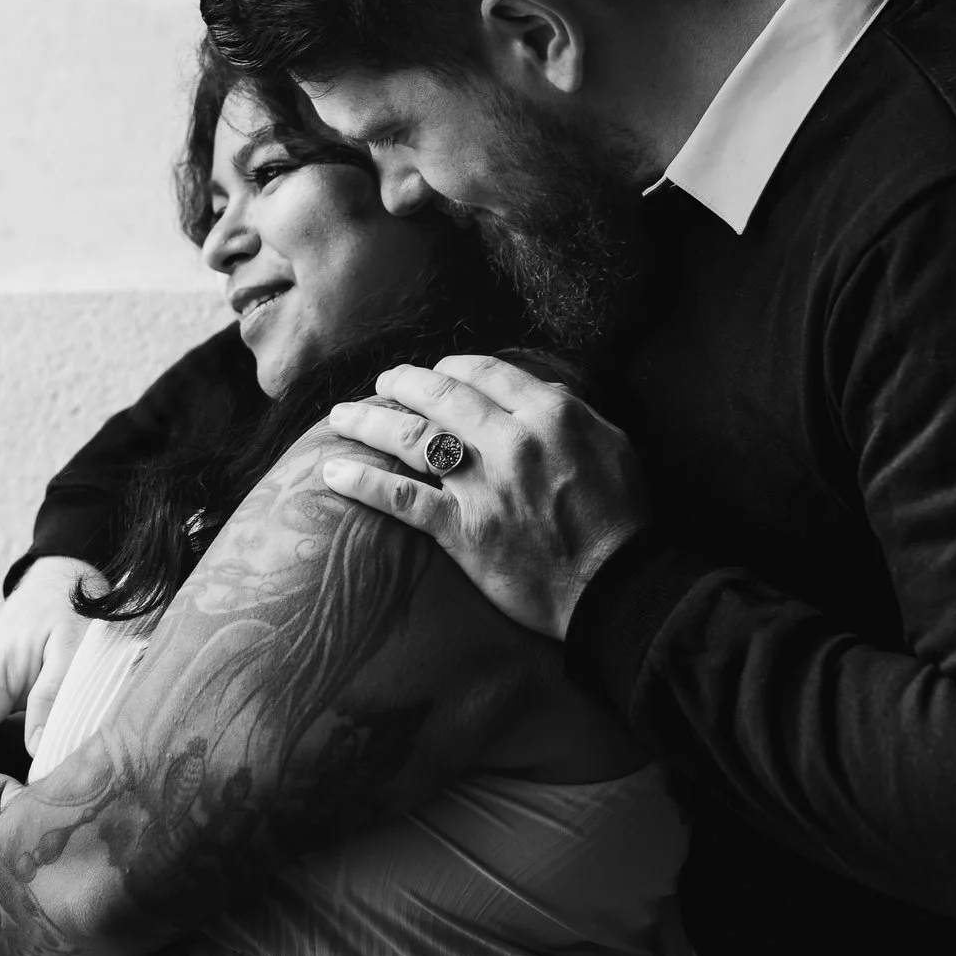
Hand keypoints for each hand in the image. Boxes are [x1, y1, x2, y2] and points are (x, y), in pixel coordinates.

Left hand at [321, 354, 648, 639]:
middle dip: (403, 382)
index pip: (485, 373)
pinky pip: (401, 498)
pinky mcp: (462, 530)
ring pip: (410, 437)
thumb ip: (569, 412)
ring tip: (342, 416)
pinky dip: (362, 483)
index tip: (437, 371)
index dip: (453, 367)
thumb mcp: (612, 443)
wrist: (619, 588)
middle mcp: (511, 440)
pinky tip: (332, 473)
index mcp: (550, 414)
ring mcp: (482, 485)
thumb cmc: (623, 518)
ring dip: (368, 421)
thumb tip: (533, 392)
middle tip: (384, 382)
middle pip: (440, 395)